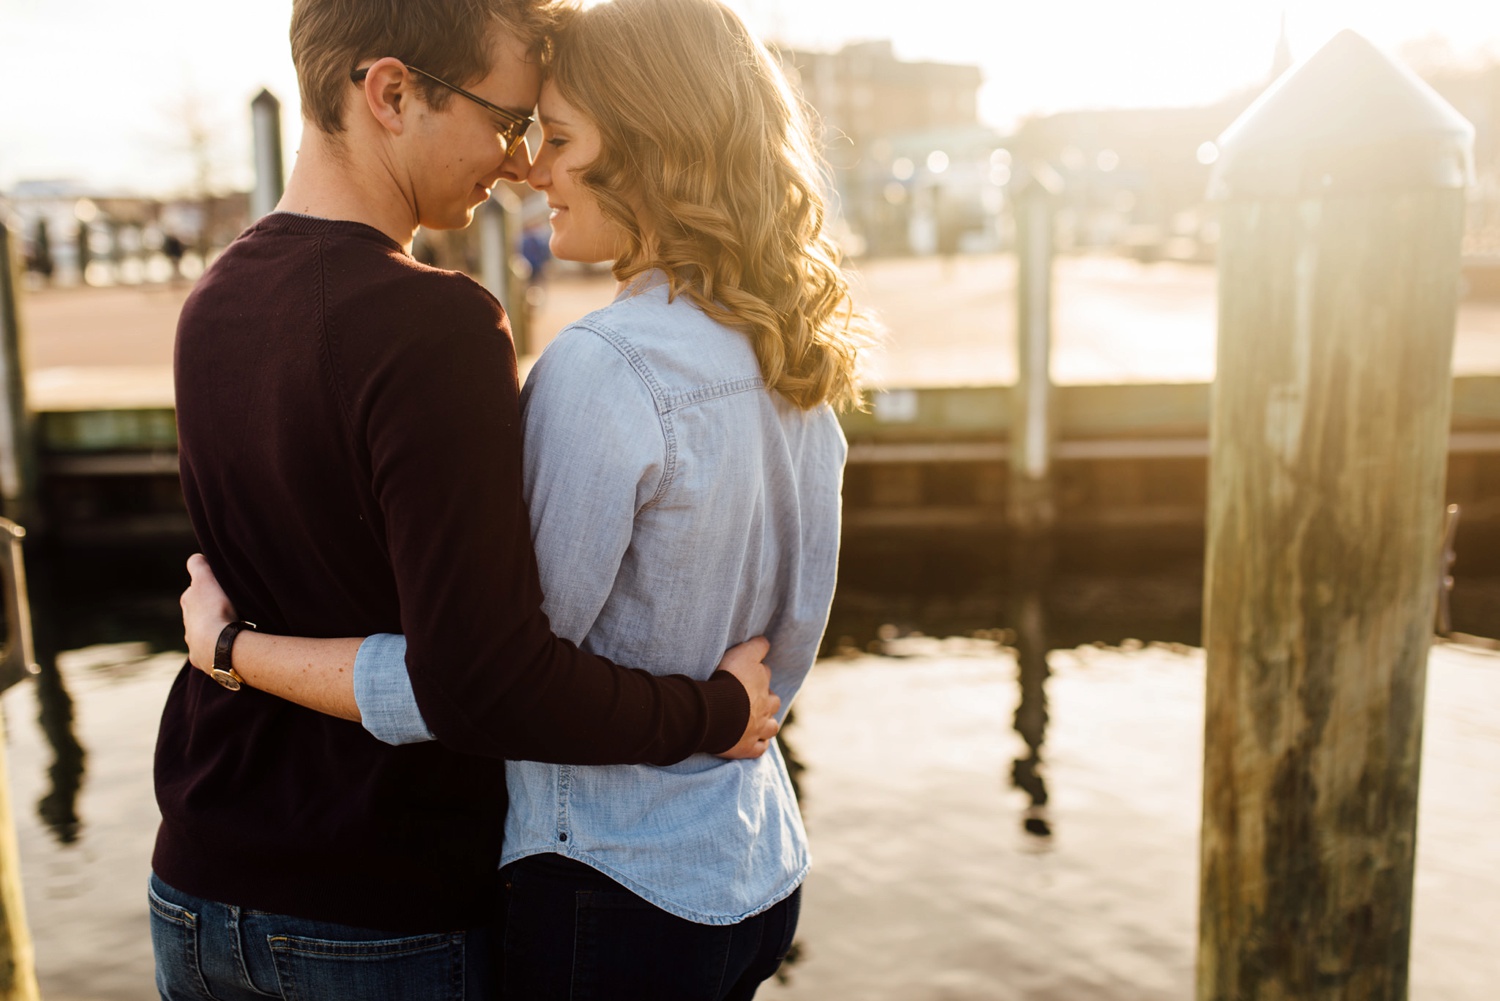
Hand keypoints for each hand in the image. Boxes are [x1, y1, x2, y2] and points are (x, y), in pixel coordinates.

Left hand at [181, 554, 237, 673]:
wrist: (219, 645)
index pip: (195, 590)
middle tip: (229, 609)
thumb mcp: (206, 579)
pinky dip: (218, 647)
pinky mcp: (201, 659)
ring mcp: (193, 643)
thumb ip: (198, 565)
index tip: (221, 589)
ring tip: (232, 628)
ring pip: (203, 633)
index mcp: (188, 601)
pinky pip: (210, 651)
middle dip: (209, 610)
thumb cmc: (215, 610)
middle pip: (198, 613)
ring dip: (214, 630)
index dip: (208, 588)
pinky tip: (229, 645)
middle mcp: (186, 623)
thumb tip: (196, 558)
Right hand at [715, 636, 780, 759]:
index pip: (764, 674)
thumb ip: (757, 646)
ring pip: (771, 727)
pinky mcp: (747, 748)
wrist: (718, 711)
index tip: (749, 673)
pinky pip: (758, 750)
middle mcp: (764, 706)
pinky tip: (753, 743)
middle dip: (767, 700)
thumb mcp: (742, 654)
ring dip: (767, 724)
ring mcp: (758, 729)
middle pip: (773, 702)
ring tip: (758, 722)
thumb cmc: (729, 680)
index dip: (758, 673)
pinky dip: (758, 746)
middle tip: (754, 699)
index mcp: (761, 683)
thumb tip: (767, 642)